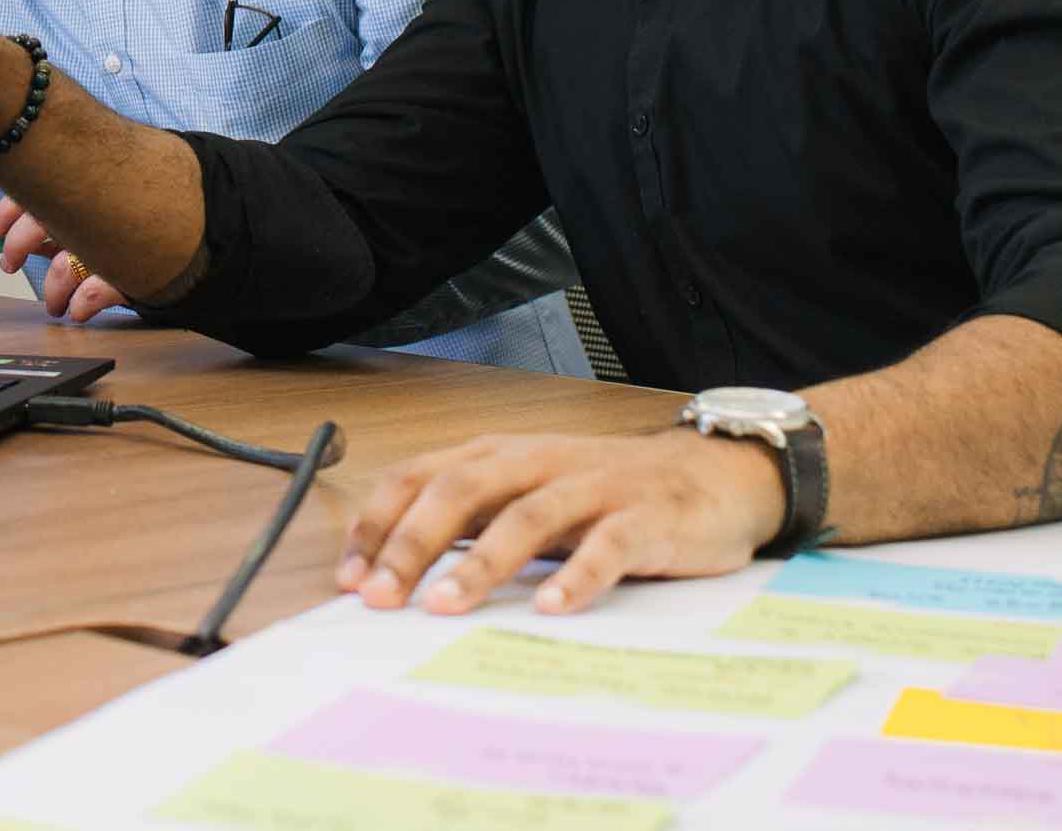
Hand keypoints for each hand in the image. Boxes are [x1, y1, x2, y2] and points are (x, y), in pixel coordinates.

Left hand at [0, 194, 126, 323]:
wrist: (192, 231)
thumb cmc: (133, 221)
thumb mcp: (93, 213)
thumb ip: (57, 219)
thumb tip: (12, 232)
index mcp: (84, 193)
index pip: (36, 192)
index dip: (8, 211)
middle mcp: (97, 213)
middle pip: (42, 221)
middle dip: (18, 246)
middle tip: (11, 264)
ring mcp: (113, 242)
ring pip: (63, 267)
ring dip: (52, 292)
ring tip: (55, 305)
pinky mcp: (134, 272)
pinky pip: (95, 293)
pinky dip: (81, 304)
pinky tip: (77, 310)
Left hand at [337, 429, 785, 616]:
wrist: (712, 474)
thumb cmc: (605, 493)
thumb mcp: (529, 494)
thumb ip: (474, 522)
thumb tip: (397, 572)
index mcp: (501, 456)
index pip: (421, 476)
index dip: (380, 523)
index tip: (349, 577)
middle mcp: (539, 462)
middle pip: (462, 491)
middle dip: (413, 543)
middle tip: (381, 597)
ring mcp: (594, 487)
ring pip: (527, 516)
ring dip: (480, 562)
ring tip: (445, 606)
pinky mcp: (646, 518)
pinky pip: (607, 546)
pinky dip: (576, 575)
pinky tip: (550, 607)